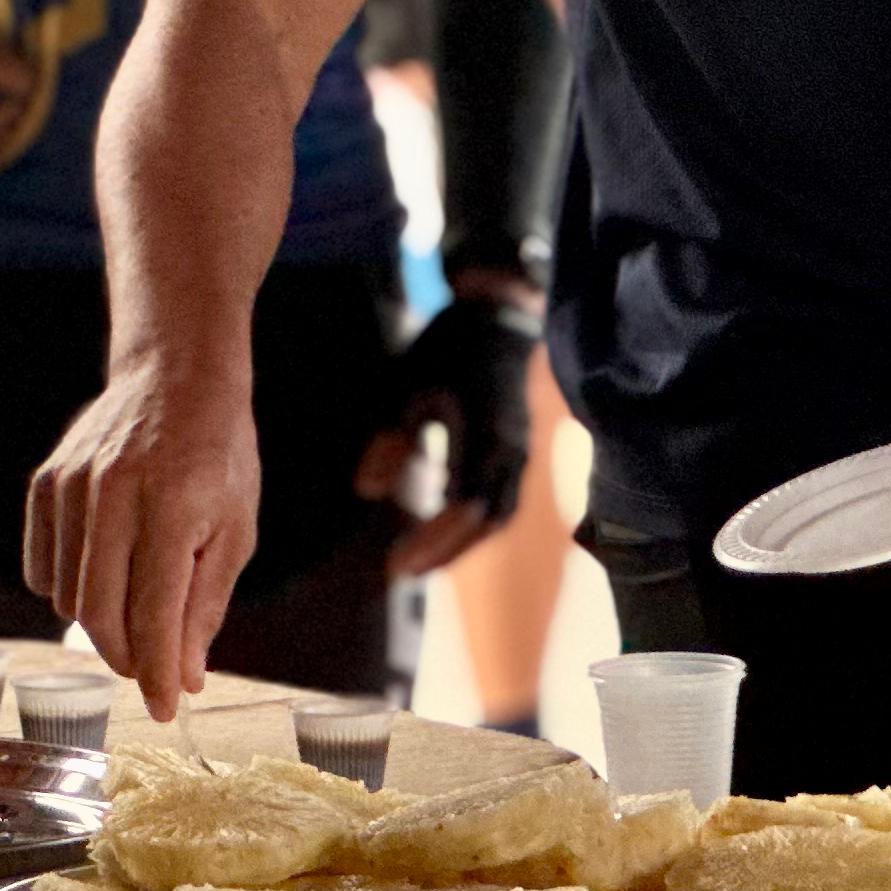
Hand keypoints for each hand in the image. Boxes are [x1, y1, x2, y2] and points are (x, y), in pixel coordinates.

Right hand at [24, 356, 257, 720]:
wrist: (174, 380)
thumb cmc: (218, 460)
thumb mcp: (235, 532)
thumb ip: (204, 607)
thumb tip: (184, 679)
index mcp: (175, 506)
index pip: (155, 613)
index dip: (158, 673)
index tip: (166, 710)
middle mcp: (115, 493)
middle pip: (101, 613)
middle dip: (126, 657)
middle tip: (150, 669)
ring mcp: (72, 485)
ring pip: (66, 597)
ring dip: (99, 624)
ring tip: (134, 606)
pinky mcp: (45, 483)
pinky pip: (40, 569)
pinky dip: (64, 592)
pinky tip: (99, 577)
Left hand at [356, 283, 542, 576]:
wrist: (500, 320)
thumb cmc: (446, 350)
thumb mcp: (406, 385)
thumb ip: (388, 437)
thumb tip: (368, 490)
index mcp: (485, 430)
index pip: (467, 503)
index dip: (435, 538)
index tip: (398, 562)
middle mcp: (512, 448)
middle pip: (489, 519)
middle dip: (447, 549)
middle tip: (403, 570)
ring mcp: (523, 452)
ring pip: (502, 515)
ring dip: (464, 542)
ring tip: (420, 560)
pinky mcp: (522, 454)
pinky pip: (505, 501)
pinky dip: (476, 524)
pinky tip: (443, 532)